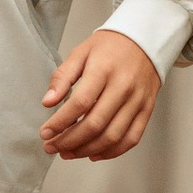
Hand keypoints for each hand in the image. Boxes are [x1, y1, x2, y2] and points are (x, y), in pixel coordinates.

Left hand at [41, 29, 159, 160]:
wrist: (145, 39)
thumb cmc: (110, 46)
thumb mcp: (81, 53)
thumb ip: (62, 77)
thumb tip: (48, 101)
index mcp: (104, 69)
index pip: (80, 102)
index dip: (60, 122)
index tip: (46, 132)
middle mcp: (123, 87)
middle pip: (95, 124)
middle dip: (69, 141)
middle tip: (52, 146)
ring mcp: (137, 100)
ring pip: (112, 136)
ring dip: (87, 150)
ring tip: (68, 152)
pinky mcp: (147, 110)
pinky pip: (131, 138)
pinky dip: (111, 152)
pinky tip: (93, 153)